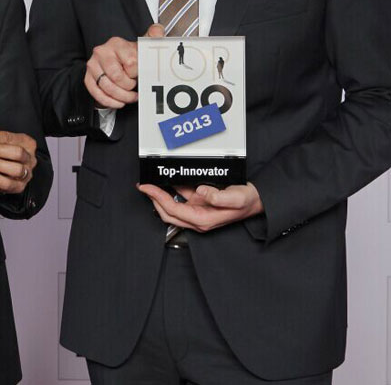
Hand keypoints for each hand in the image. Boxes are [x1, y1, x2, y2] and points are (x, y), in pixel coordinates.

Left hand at [0, 131, 37, 192]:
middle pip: (18, 153)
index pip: (12, 138)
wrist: (8, 175)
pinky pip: (8, 183)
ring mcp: (26, 173)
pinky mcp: (19, 186)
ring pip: (16, 169)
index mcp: (27, 143)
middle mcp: (29, 158)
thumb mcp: (3, 145)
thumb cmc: (6, 157)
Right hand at [85, 23, 163, 108]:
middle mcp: (101, 52)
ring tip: (130, 96)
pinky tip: (119, 102)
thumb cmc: (130, 56)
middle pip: (117, 76)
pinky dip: (110, 101)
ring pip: (107, 87)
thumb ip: (153, 37)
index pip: (131, 63)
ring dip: (122, 96)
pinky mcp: (87, 77)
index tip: (139, 73)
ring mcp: (92, 65)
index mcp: (116, 43)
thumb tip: (158, 30)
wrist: (115, 62)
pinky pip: (97, 93)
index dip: (138, 73)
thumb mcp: (143, 45)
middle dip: (129, 86)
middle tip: (134, 86)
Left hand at [137, 183, 263, 232]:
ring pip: (172, 206)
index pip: (173, 209)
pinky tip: (169, 180)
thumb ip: (218, 196)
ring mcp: (198, 211)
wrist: (256, 200)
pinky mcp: (200, 204)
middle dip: (153, 199)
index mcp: (203, 219)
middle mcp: (198, 218)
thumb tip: (200, 191)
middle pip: (167, 212)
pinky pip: (182, 197)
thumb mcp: (236, 198)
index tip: (146, 187)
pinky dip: (172, 189)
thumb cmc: (247, 202)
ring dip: (160, 196)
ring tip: (151, 184)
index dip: (157, 198)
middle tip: (143, 186)